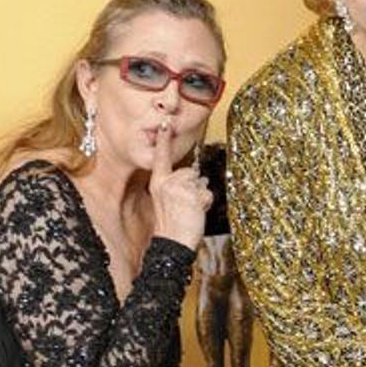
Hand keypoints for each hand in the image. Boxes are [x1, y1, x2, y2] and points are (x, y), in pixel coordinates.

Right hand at [149, 125, 211, 250]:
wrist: (173, 243)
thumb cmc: (171, 225)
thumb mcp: (166, 201)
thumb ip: (175, 186)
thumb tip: (194, 176)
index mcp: (158, 183)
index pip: (161, 158)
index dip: (164, 140)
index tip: (166, 124)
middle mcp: (167, 182)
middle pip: (191, 172)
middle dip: (194, 187)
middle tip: (184, 206)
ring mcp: (180, 188)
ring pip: (201, 181)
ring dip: (200, 196)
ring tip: (189, 210)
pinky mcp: (192, 194)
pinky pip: (207, 193)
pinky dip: (206, 203)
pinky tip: (195, 213)